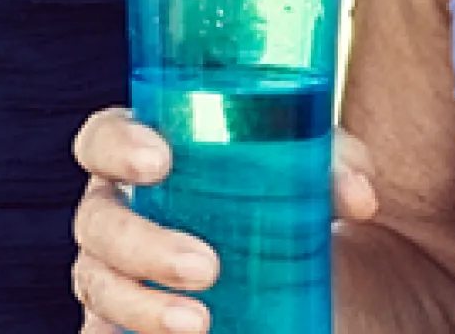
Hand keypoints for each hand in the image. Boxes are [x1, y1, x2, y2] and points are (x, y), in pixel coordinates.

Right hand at [72, 107, 378, 333]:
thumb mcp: (314, 179)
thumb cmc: (289, 208)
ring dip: (142, 306)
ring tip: (200, 325)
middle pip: (96, 222)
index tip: (159, 161)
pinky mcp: (128, 327)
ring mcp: (118, 277)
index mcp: (147, 160)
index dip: (117, 145)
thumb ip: (334, 167)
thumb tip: (359, 195)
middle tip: (205, 266)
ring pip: (98, 286)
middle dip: (142, 245)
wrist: (309, 287)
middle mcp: (120, 215)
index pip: (103, 139)